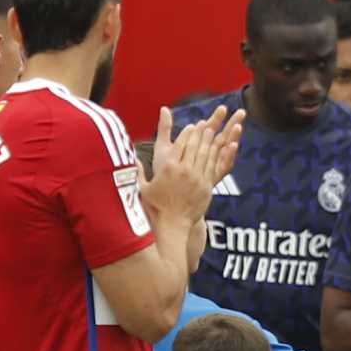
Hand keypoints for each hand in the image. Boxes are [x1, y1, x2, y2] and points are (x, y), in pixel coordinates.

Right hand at [144, 105, 244, 224]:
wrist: (172, 225)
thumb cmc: (155, 208)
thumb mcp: (143, 188)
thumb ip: (139, 171)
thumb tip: (133, 160)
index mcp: (168, 167)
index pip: (180, 144)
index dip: (187, 133)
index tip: (191, 126)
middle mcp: (184, 170)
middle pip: (194, 145)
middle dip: (200, 133)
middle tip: (204, 124)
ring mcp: (197, 178)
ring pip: (205, 154)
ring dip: (209, 141)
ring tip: (212, 132)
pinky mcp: (206, 186)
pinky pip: (212, 166)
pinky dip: (215, 155)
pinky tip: (217, 149)